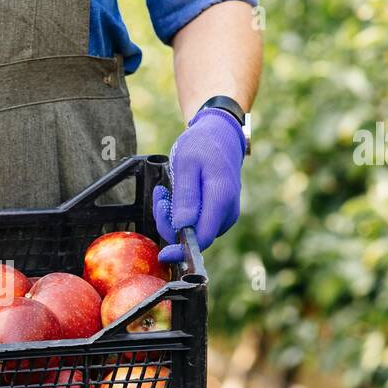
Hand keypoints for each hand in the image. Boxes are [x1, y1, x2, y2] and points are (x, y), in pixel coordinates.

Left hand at [151, 107, 246, 264]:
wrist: (221, 135)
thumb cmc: (203, 145)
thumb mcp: (187, 164)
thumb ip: (186, 196)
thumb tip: (182, 227)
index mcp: (221, 199)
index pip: (203, 238)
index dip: (182, 250)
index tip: (163, 253)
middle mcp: (227, 212)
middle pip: (194, 237)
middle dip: (170, 224)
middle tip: (160, 196)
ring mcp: (224, 215)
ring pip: (192, 231)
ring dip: (172, 217)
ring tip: (165, 191)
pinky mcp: (218, 214)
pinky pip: (195, 223)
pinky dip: (180, 214)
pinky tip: (174, 195)